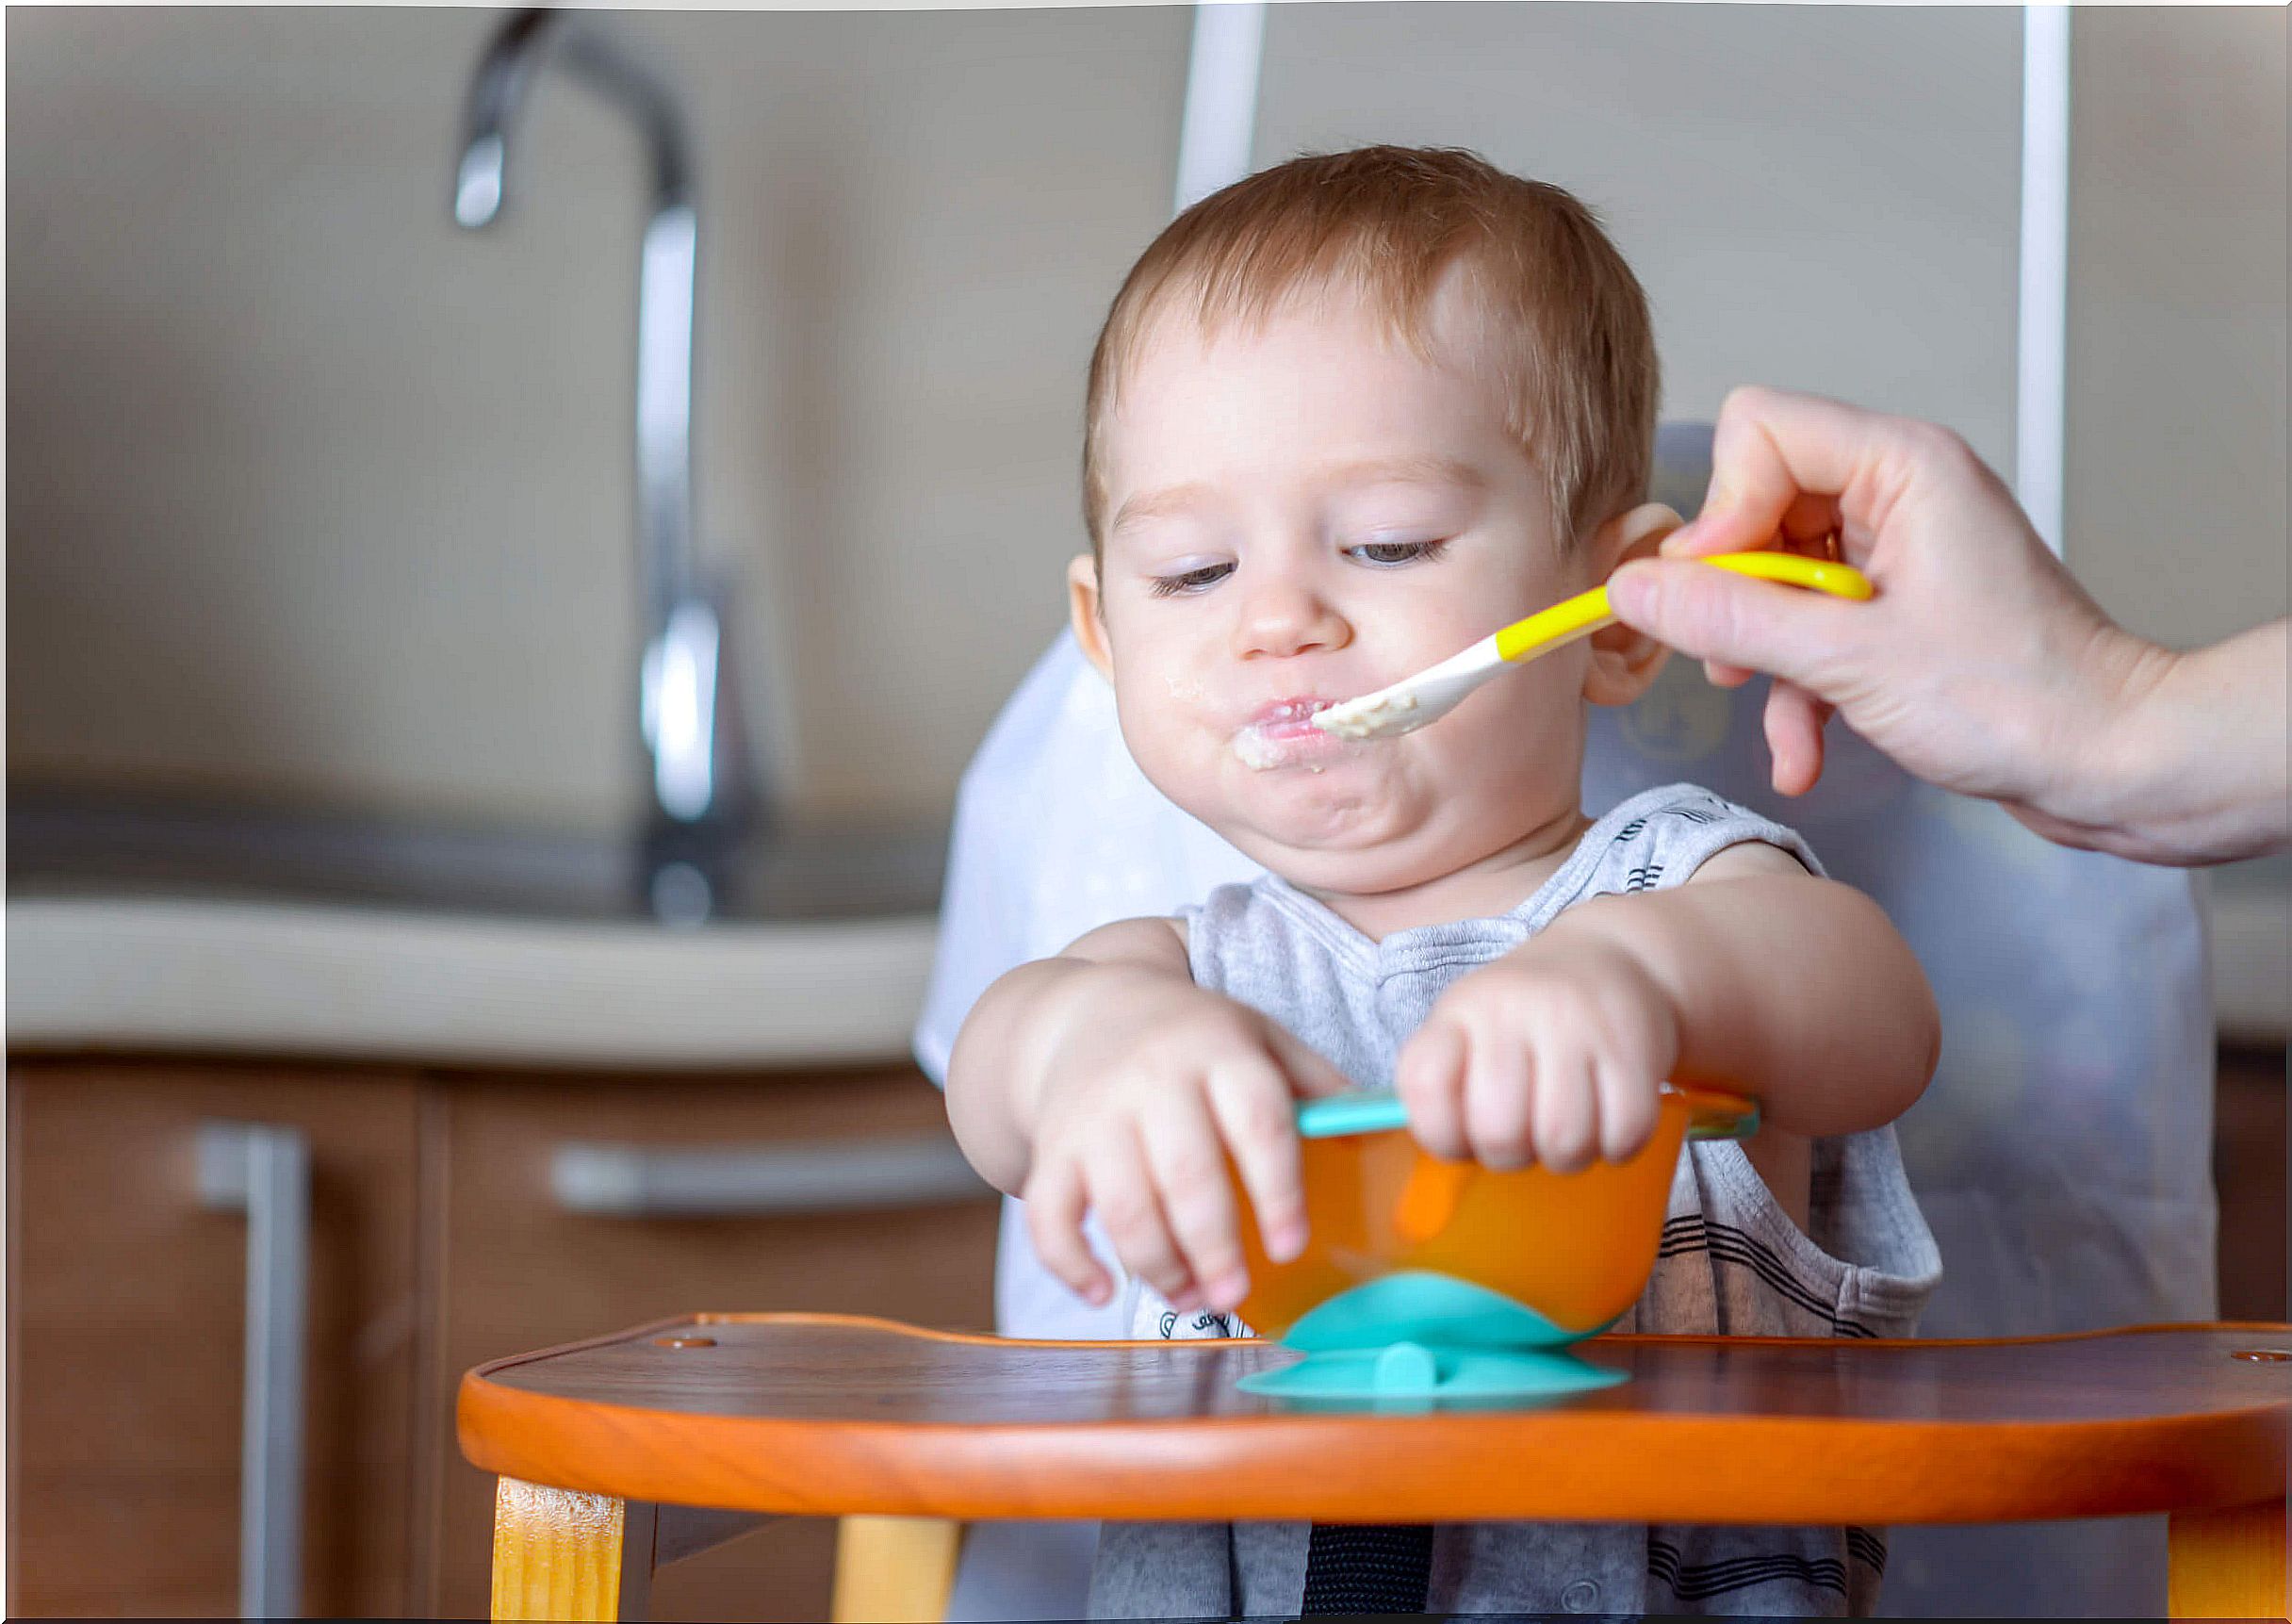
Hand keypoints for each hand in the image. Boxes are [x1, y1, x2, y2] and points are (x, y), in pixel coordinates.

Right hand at [1021, 972, 1351, 1313]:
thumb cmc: (1192, 1038)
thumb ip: (1316, 1082)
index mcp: (1219, 1051)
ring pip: (1122, 1204)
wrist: (1085, 1012)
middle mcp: (1153, 1079)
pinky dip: (1071, 1263)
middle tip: (1234, 1293)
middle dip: (1213, 1245)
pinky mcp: (1052, 1148)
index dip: (1278, 1191)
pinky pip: (1049, 1214)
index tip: (1291, 1246)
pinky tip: (1104, 1291)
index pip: (1258, 1123)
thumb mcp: (1257, 1037)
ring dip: (1157, 1265)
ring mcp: (1094, 1114)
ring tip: (1191, 1296)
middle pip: (1187, 1173)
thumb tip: (1387, 1129)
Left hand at [1393, 936, 1679, 1173]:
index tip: (1461, 1134)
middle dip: (1509, 1156)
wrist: (1610, 960)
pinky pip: (1624, 1131)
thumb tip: (1434, 1189)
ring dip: (1566, 1157)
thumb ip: (1446, 1092)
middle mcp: (1513, 1010)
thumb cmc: (1525, 1019)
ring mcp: (1576, 1024)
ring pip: (1564, 1139)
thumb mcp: (1469, 1031)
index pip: (1425, 1084)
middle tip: (1522, 1138)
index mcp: (1461, 1012)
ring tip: (1564, 1131)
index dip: (1439, 1133)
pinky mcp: (1633, 1045)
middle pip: (1497, 1129)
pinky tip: (1607, 1123)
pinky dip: (1616, 1147)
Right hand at [1605, 387, 2167, 830]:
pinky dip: (1797, 687)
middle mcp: (1900, 491)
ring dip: (1764, 653)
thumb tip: (1634, 590)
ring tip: (1777, 714)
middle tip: (1737, 654)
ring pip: (1774, 574)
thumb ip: (1731, 617)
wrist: (2110, 763)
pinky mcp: (1899, 605)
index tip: (1720, 589)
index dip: (1723, 508)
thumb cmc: (2022, 701)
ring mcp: (1899, 549)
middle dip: (1736, 592)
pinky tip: (1804, 749)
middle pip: (1756, 505)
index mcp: (1902, 466)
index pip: (1759, 428)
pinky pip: (1810, 623)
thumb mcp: (1848, 660)